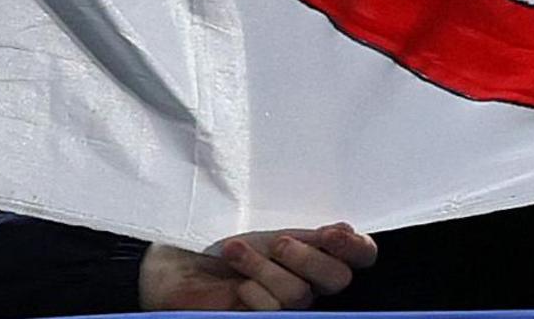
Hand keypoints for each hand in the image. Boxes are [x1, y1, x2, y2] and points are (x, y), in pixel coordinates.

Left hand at [137, 223, 376, 310]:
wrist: (172, 263)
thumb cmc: (213, 238)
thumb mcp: (259, 224)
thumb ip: (301, 229)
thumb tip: (345, 227)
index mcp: (313, 249)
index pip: (360, 255)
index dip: (356, 247)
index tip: (331, 232)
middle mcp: (307, 279)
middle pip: (338, 279)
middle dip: (309, 258)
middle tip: (277, 242)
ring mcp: (286, 303)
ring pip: (300, 294)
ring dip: (265, 268)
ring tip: (234, 250)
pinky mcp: (263, 318)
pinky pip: (275, 311)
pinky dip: (254, 291)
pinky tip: (235, 282)